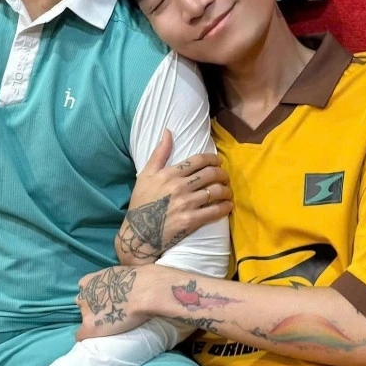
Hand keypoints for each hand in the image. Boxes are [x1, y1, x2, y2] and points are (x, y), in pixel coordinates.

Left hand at [76, 264, 150, 338]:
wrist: (143, 291)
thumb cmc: (136, 280)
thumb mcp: (117, 272)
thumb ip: (110, 280)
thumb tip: (117, 285)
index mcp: (88, 281)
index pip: (84, 291)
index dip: (95, 298)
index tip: (105, 302)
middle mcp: (83, 296)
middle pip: (82, 306)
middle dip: (93, 310)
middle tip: (109, 313)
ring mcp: (85, 312)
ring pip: (84, 320)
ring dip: (93, 322)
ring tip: (108, 326)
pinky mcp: (90, 327)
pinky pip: (82, 336)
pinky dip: (88, 338)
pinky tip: (96, 340)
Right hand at [116, 129, 232, 265]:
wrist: (138, 234)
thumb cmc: (141, 203)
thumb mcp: (145, 175)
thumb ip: (159, 153)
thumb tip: (168, 131)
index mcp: (169, 174)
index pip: (198, 160)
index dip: (213, 159)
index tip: (219, 161)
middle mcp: (179, 186)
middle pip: (211, 174)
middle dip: (222, 174)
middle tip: (225, 177)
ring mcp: (186, 204)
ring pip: (216, 191)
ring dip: (226, 190)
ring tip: (227, 191)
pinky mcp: (191, 221)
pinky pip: (215, 211)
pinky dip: (225, 207)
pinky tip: (227, 205)